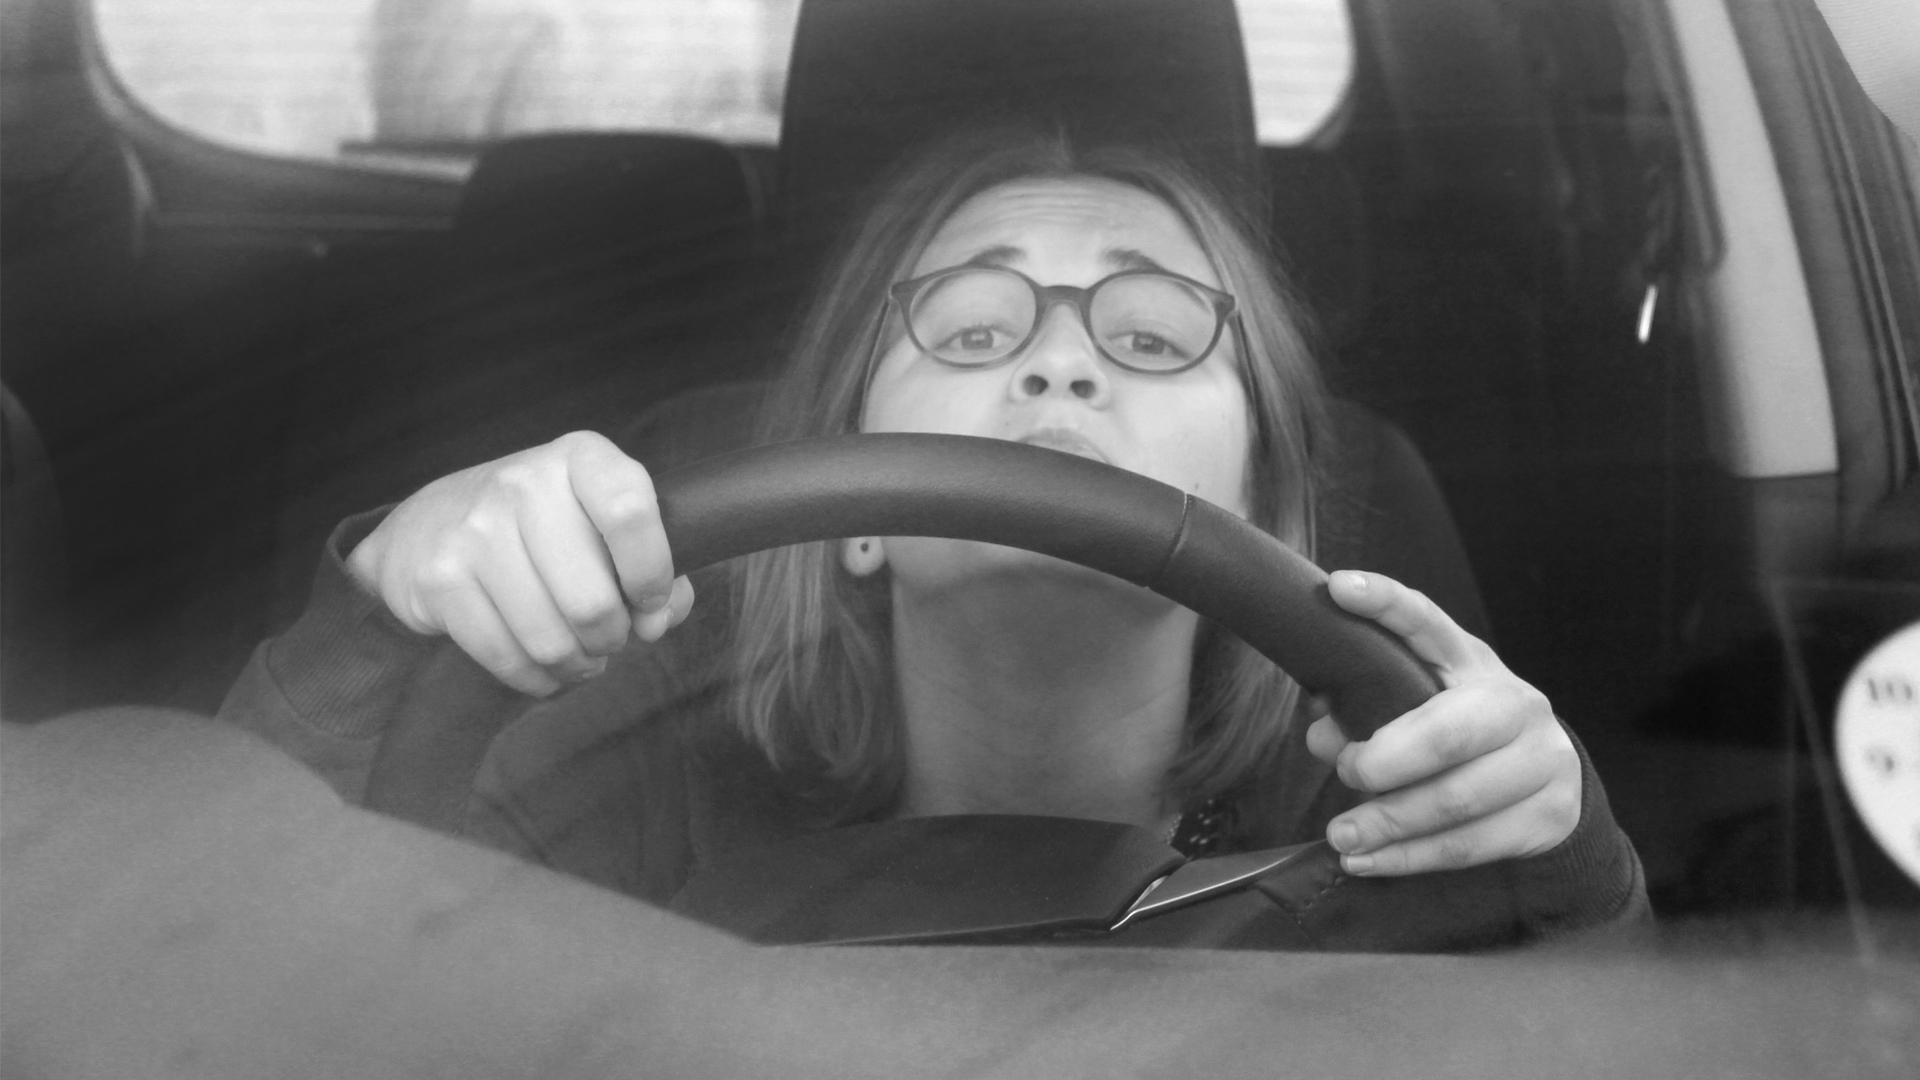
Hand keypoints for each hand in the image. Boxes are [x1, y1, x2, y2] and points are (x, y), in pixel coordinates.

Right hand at [347, 431, 693, 695]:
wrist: (429, 525)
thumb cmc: (544, 531)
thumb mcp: (602, 524)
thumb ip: (654, 567)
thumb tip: (658, 620)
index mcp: (581, 457)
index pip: (630, 512)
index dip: (652, 574)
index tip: (650, 603)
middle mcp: (524, 483)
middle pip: (592, 600)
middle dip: (612, 639)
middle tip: (609, 639)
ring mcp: (475, 529)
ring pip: (548, 639)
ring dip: (576, 664)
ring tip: (579, 657)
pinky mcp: (439, 578)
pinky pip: (505, 656)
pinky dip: (535, 677)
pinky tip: (543, 668)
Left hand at [1305, 570, 1580, 875]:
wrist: (1552, 783)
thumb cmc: (1463, 736)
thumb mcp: (1421, 709)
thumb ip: (1366, 713)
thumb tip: (1322, 734)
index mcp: (1470, 663)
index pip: (1426, 622)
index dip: (1385, 604)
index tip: (1338, 588)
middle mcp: (1514, 703)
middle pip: (1449, 733)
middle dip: (1388, 760)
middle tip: (1345, 772)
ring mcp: (1541, 761)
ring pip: (1458, 800)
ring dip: (1391, 822)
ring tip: (1343, 835)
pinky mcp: (1547, 816)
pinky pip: (1470, 845)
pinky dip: (1411, 857)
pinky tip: (1368, 861)